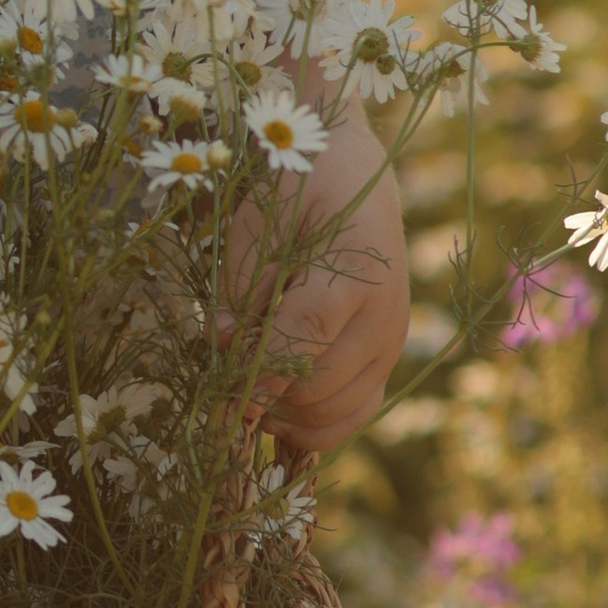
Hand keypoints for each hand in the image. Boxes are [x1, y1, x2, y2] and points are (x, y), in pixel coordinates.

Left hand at [227, 101, 409, 458]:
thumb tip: (217, 341)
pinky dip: (316, 428)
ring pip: (335, 411)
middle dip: (266, 392)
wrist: (356, 179)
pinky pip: (355, 416)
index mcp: (355, 272)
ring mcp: (390, 344)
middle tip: (224, 382)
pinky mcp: (386, 360)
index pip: (305, 335)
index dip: (259, 367)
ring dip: (287, 414)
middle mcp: (383, 316)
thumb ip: (240, 287)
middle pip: (319, 385)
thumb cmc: (300, 194)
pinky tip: (278, 416)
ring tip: (248, 393)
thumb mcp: (259, 225)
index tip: (221, 381)